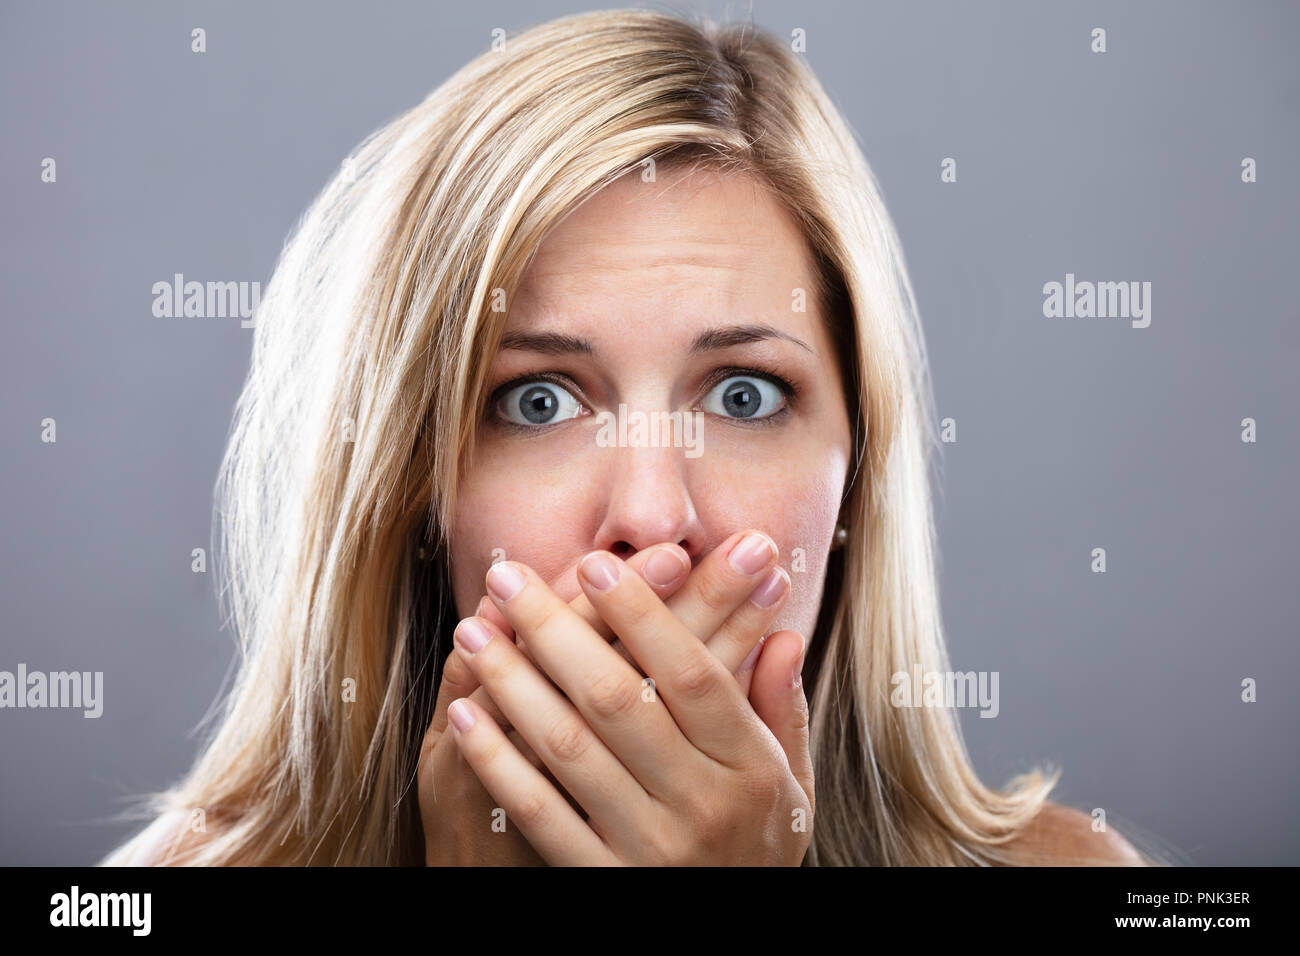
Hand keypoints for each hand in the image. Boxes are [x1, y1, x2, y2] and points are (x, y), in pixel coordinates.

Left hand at [444, 533, 812, 864]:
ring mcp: (651, 848)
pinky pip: (541, 815)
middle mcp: (702, 804)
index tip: (595, 562)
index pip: (691, 672)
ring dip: (513, 681)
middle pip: (619, 697)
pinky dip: (498, 761)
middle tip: (508, 578)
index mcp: (750, 767)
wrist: (737, 943)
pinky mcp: (606, 883)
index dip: (642, 612)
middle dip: (555, 628)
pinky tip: (466, 715)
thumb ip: (782, 708)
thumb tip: (782, 634)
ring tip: (474, 631)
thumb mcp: (793, 784)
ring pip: (570, 747)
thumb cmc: (758, 849)